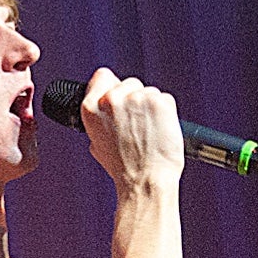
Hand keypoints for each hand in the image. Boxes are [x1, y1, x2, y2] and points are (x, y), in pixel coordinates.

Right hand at [79, 68, 184, 192]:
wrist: (144, 181)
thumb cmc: (123, 167)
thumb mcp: (96, 141)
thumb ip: (99, 118)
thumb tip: (108, 108)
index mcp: (91, 108)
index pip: (103, 76)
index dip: (112, 87)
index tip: (120, 98)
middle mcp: (111, 100)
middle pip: (129, 83)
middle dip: (135, 99)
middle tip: (137, 124)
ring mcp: (136, 99)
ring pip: (148, 91)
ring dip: (151, 107)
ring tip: (148, 131)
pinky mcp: (159, 102)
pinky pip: (165, 98)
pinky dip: (166, 112)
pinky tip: (160, 129)